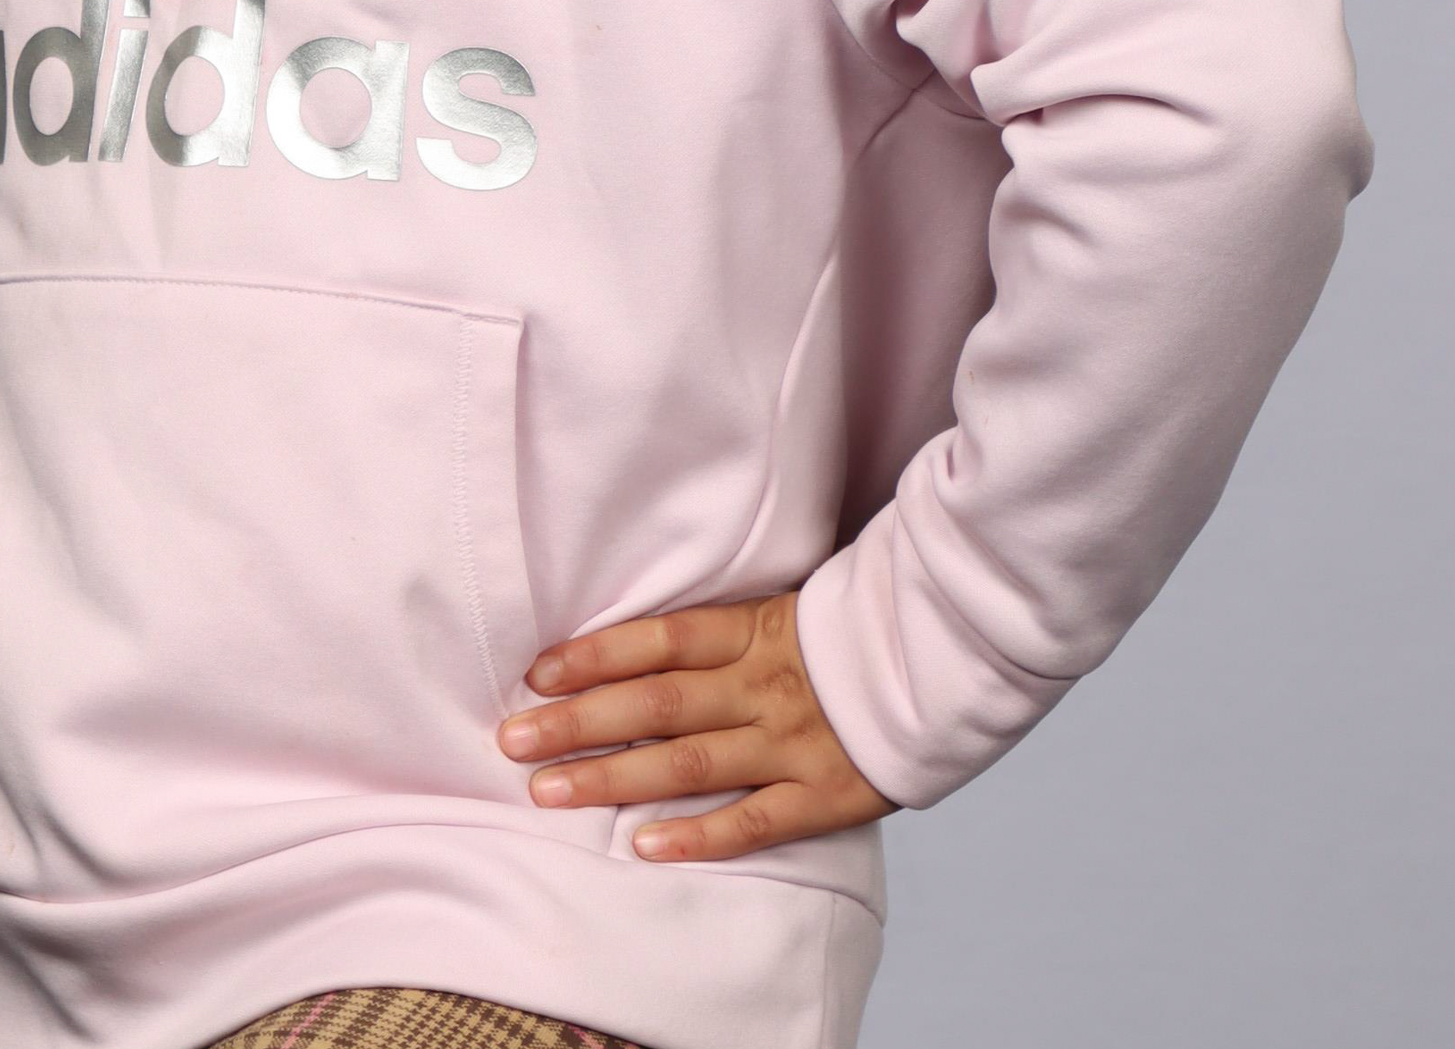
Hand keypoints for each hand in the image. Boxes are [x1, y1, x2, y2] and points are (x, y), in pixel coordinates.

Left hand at [497, 589, 898, 858]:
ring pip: (688, 762)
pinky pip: (753, 820)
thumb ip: (718, 631)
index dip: (597, 656)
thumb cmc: (846, 637)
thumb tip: (633, 644)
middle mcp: (763, 685)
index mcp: (754, 630)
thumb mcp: (782, 609)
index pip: (660, 640)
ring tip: (549, 792)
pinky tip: (645, 845)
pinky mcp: (824, 794)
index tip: (537, 674)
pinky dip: (699, 835)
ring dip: (613, 779)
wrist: (941, 663)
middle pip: (656, 702)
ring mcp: (791, 741)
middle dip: (579, 723)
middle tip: (513, 741)